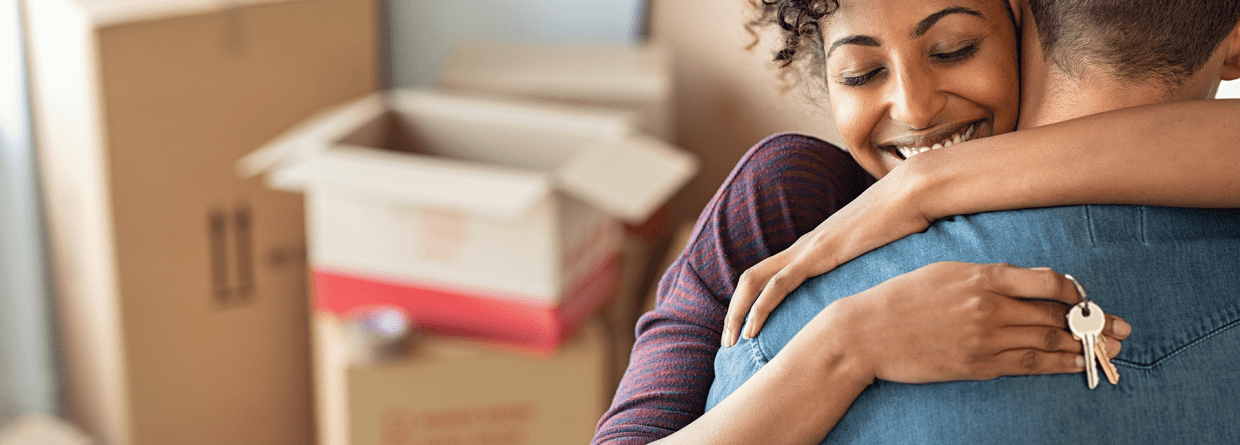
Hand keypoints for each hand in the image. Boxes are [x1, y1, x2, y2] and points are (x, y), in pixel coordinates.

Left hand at [723, 171, 931, 346]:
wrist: (913, 192)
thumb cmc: (905, 220)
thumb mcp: (881, 251)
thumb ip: (870, 266)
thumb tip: (881, 288)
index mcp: (814, 247)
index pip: (769, 275)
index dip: (752, 301)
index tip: (746, 329)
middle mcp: (803, 246)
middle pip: (751, 277)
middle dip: (733, 311)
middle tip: (727, 341)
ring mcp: (808, 248)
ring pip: (755, 280)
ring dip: (738, 312)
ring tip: (731, 341)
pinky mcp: (819, 253)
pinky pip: (779, 283)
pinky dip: (761, 307)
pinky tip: (752, 328)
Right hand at [830, 262, 1129, 383]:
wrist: (866, 332)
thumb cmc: (901, 297)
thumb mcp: (945, 271)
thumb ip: (986, 276)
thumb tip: (1024, 284)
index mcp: (982, 276)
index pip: (1048, 282)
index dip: (1075, 291)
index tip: (1086, 297)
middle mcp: (989, 307)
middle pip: (1056, 315)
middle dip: (1094, 323)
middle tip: (1122, 328)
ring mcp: (985, 339)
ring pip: (1048, 342)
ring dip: (1084, 347)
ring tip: (1110, 349)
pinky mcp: (977, 365)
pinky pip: (1027, 365)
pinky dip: (1057, 365)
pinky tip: (1075, 365)